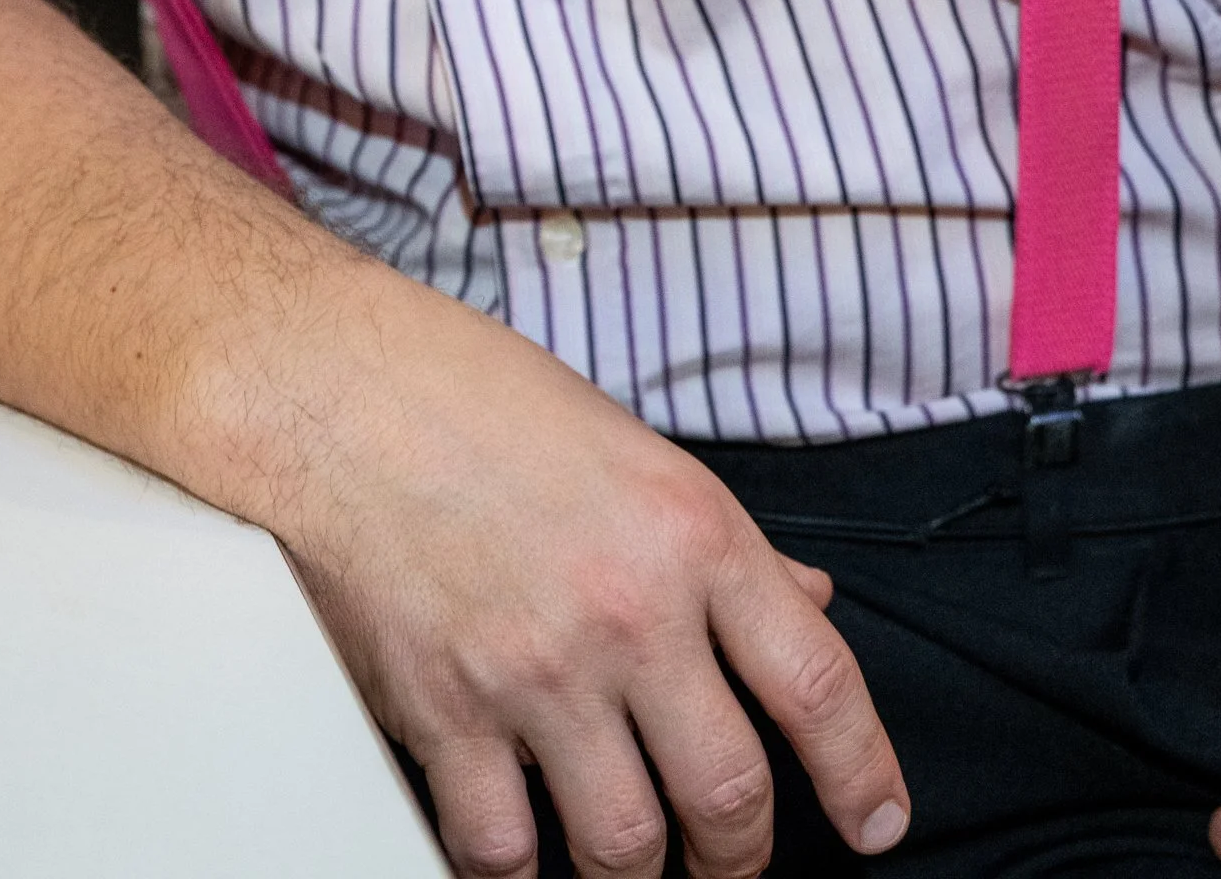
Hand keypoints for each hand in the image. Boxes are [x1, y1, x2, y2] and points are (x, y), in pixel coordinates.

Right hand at [253, 271, 910, 878]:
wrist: (343, 390)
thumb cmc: (485, 401)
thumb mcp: (639, 451)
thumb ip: (728, 546)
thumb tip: (810, 607)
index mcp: (694, 535)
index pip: (818, 683)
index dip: (863, 774)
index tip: (877, 822)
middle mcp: (630, 612)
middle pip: (730, 795)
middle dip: (741, 858)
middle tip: (729, 864)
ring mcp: (538, 672)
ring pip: (625, 847)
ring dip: (637, 878)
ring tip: (632, 869)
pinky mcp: (447, 715)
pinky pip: (501, 850)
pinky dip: (515, 873)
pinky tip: (523, 854)